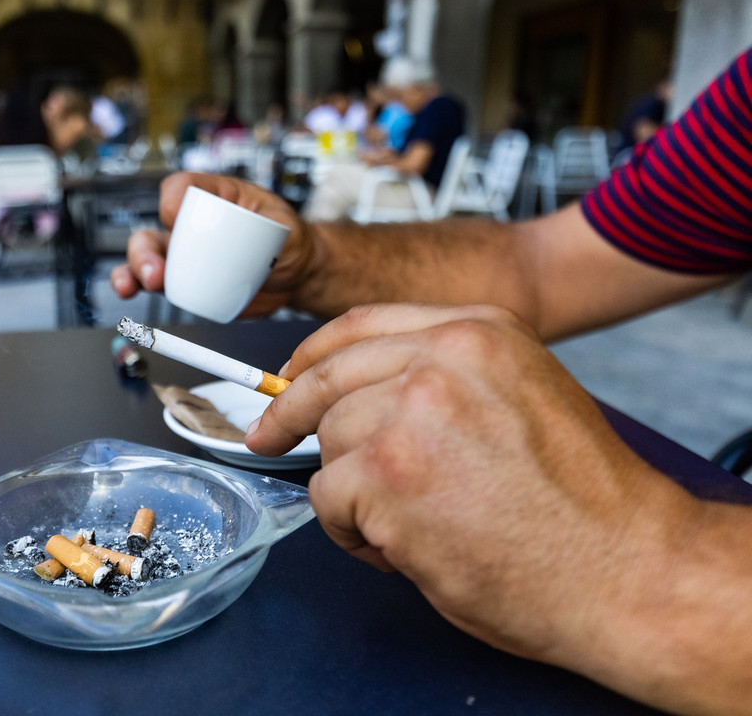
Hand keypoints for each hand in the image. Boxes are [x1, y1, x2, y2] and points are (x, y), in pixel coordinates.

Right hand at [110, 173, 316, 317]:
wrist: (295, 273)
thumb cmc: (288, 238)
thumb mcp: (283, 223)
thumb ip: (264, 224)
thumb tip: (237, 232)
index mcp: (212, 197)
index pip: (181, 187)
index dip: (172, 199)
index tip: (175, 216)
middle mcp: (190, 224)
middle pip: (154, 228)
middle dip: (145, 250)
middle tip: (156, 272)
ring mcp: (183, 255)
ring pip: (146, 258)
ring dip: (134, 270)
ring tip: (136, 284)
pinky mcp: (184, 282)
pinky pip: (154, 284)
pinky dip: (137, 287)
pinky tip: (131, 293)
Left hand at [245, 303, 697, 678]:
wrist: (628, 569)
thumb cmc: (582, 501)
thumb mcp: (522, 394)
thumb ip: (449, 377)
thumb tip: (364, 392)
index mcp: (479, 331)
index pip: (362, 326)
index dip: (313, 354)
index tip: (286, 376)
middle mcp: (443, 361)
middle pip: (328, 380)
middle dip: (289, 414)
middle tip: (268, 437)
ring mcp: (411, 417)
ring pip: (328, 444)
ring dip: (350, 490)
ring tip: (402, 521)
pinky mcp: (389, 479)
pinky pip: (329, 501)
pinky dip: (353, 533)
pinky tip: (400, 546)